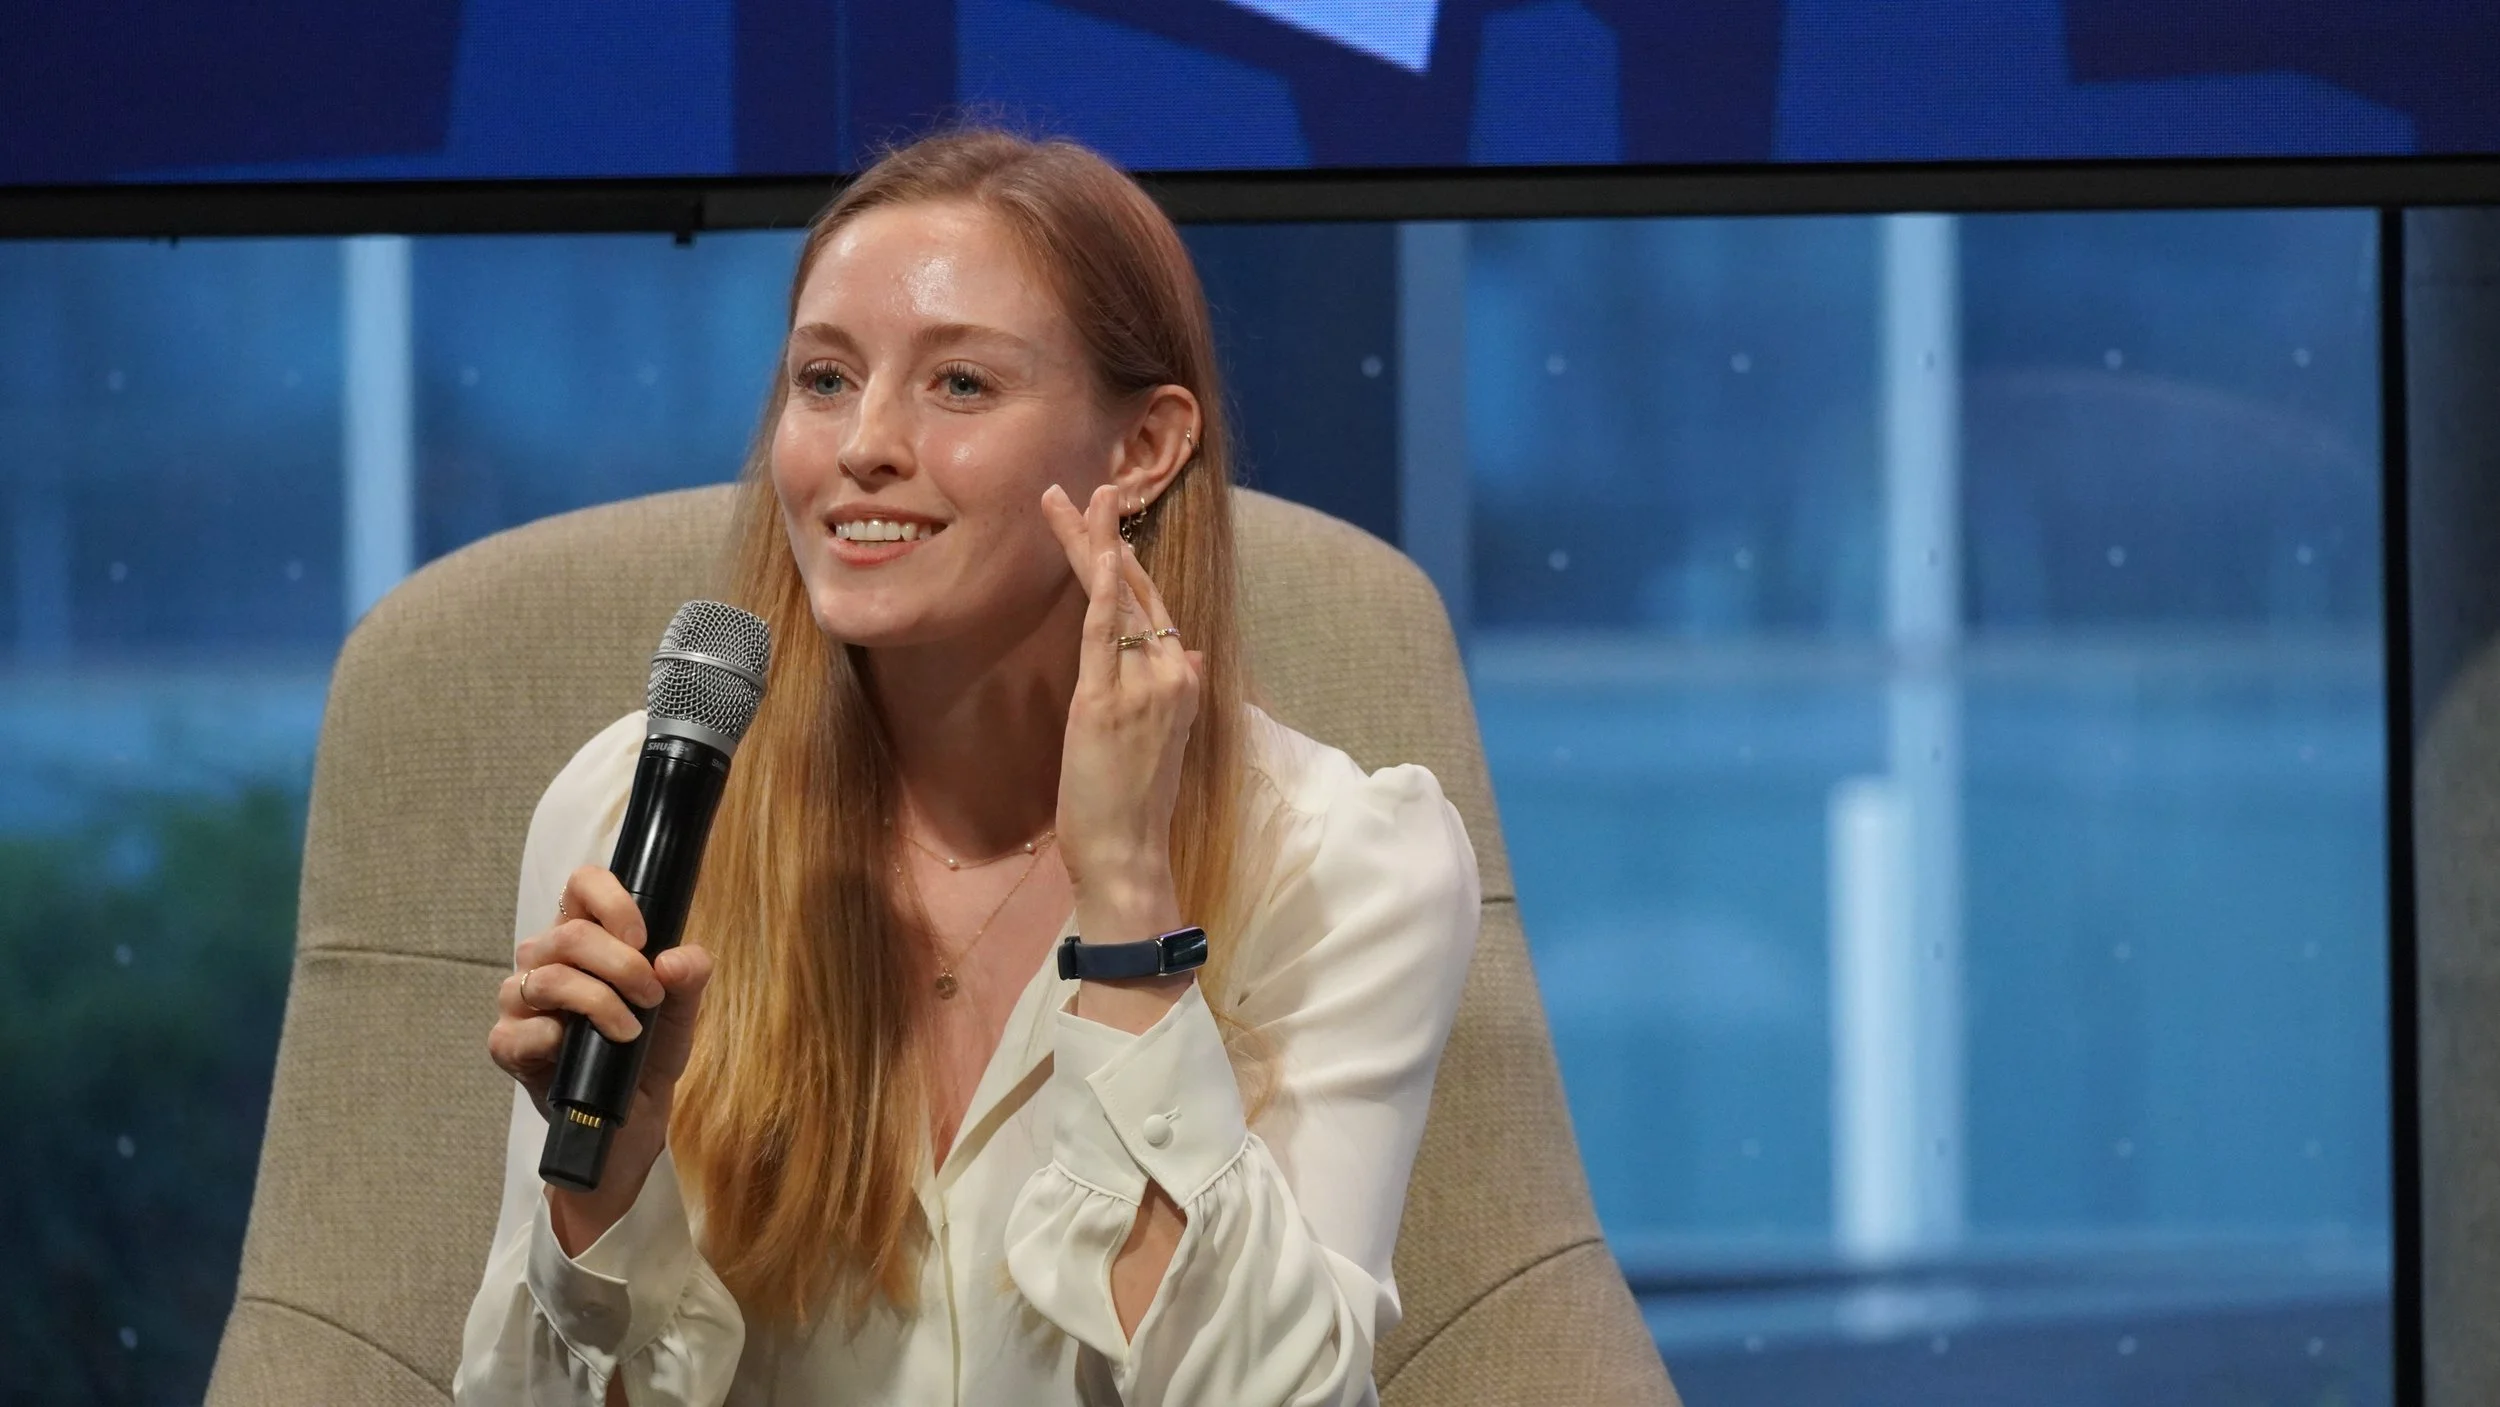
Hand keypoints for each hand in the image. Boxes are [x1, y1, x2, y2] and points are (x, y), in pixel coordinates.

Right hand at [489, 864, 713, 1249]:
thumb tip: (678, 960)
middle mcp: (543, 962)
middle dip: (622, 964)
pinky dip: (554, 1036)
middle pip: (568, 934)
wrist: (630, 1122)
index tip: (643, 936)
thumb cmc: (646, 1055)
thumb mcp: (681, 1014)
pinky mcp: (507, 1047)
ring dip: (599, 1001)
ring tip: (631, 1031)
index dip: (611, 900)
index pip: (581, 887)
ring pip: (548, 977)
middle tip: (652, 996)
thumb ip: (690, 979)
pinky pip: (518, 1031)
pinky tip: (576, 1050)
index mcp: (583, 940)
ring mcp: (520, 1004)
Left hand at [1041, 483, 1195, 1014]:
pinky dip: (1102, 591)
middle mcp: (1172, 677)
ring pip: (1119, 599)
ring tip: (1072, 498)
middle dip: (1108, 535)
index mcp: (1182, 685)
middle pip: (1139, 590)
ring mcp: (1143, 688)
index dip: (1129, 565)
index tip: (1108, 531)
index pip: (1155, 609)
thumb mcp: (1165, 745)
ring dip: (1094, 543)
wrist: (1129, 857)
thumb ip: (1176, 696)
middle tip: (1087, 488)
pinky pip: (1106, 636)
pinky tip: (1096, 554)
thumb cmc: (1136, 810)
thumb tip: (1192, 657)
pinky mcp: (1106, 703)